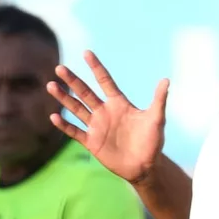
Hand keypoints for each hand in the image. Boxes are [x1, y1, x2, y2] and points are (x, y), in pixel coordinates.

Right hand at [47, 51, 168, 184]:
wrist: (146, 166)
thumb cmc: (153, 141)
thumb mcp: (156, 119)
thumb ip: (159, 100)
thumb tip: (166, 80)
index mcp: (119, 104)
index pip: (105, 81)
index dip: (96, 67)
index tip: (86, 53)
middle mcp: (105, 112)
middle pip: (85, 92)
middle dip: (73, 80)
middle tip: (59, 68)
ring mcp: (97, 127)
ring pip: (76, 109)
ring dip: (64, 98)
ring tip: (51, 85)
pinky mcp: (92, 142)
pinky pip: (75, 131)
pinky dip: (65, 125)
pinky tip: (54, 117)